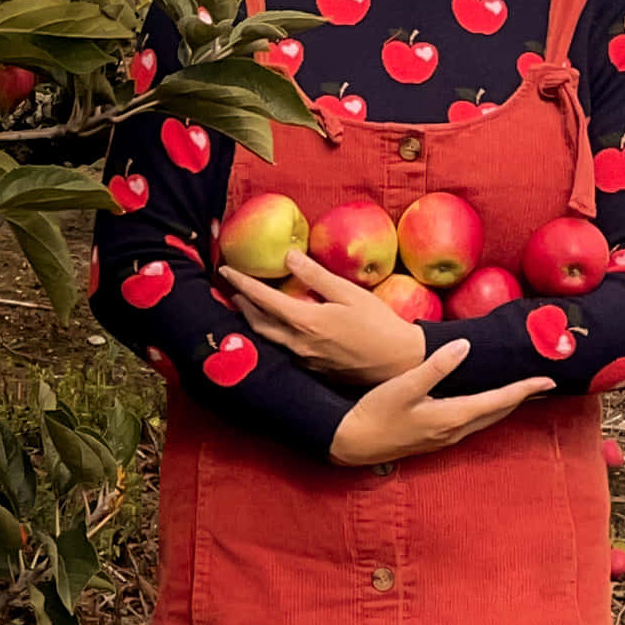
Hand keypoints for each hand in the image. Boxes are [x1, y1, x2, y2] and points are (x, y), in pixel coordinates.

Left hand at [225, 247, 429, 386]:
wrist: (399, 362)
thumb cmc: (379, 324)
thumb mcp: (349, 293)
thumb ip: (316, 275)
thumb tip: (289, 255)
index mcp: (305, 322)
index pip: (262, 299)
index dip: (241, 283)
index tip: (225, 270)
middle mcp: (298, 344)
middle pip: (258, 323)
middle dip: (242, 304)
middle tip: (232, 288)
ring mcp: (304, 360)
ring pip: (268, 339)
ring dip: (254, 320)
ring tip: (247, 306)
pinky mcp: (313, 369)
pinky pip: (283, 350)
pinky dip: (273, 334)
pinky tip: (278, 326)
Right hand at [330, 349, 556, 468]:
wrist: (353, 443)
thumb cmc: (376, 413)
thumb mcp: (404, 386)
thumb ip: (436, 366)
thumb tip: (464, 346)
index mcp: (452, 416)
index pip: (499, 400)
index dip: (524, 388)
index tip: (548, 379)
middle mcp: (455, 431)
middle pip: (498, 413)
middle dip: (522, 397)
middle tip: (543, 383)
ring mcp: (446, 438)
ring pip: (486, 419)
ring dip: (506, 405)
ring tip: (522, 391)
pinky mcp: (436, 438)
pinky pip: (473, 422)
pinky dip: (488, 410)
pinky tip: (485, 403)